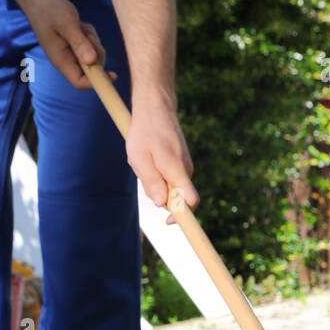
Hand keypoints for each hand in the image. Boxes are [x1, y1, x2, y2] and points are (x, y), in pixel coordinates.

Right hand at [22, 0, 106, 89]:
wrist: (39, 0)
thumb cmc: (49, 11)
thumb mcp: (66, 24)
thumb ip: (78, 42)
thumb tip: (92, 61)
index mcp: (61, 61)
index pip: (79, 82)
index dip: (96, 82)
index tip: (112, 75)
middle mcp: (67, 61)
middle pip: (91, 70)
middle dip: (95, 53)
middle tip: (87, 35)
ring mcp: (72, 54)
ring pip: (94, 56)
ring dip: (93, 41)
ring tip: (80, 26)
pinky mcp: (76, 47)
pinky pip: (91, 46)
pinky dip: (90, 36)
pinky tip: (80, 25)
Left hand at [127, 93, 198, 214]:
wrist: (156, 107)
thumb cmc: (145, 132)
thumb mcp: (139, 158)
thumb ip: (151, 182)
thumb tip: (162, 204)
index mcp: (177, 170)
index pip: (190, 201)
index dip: (182, 216)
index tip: (169, 221)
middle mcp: (186, 171)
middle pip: (178, 199)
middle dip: (160, 196)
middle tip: (144, 175)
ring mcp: (186, 168)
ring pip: (172, 189)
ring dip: (157, 184)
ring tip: (146, 162)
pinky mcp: (182, 165)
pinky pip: (171, 180)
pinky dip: (160, 176)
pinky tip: (150, 159)